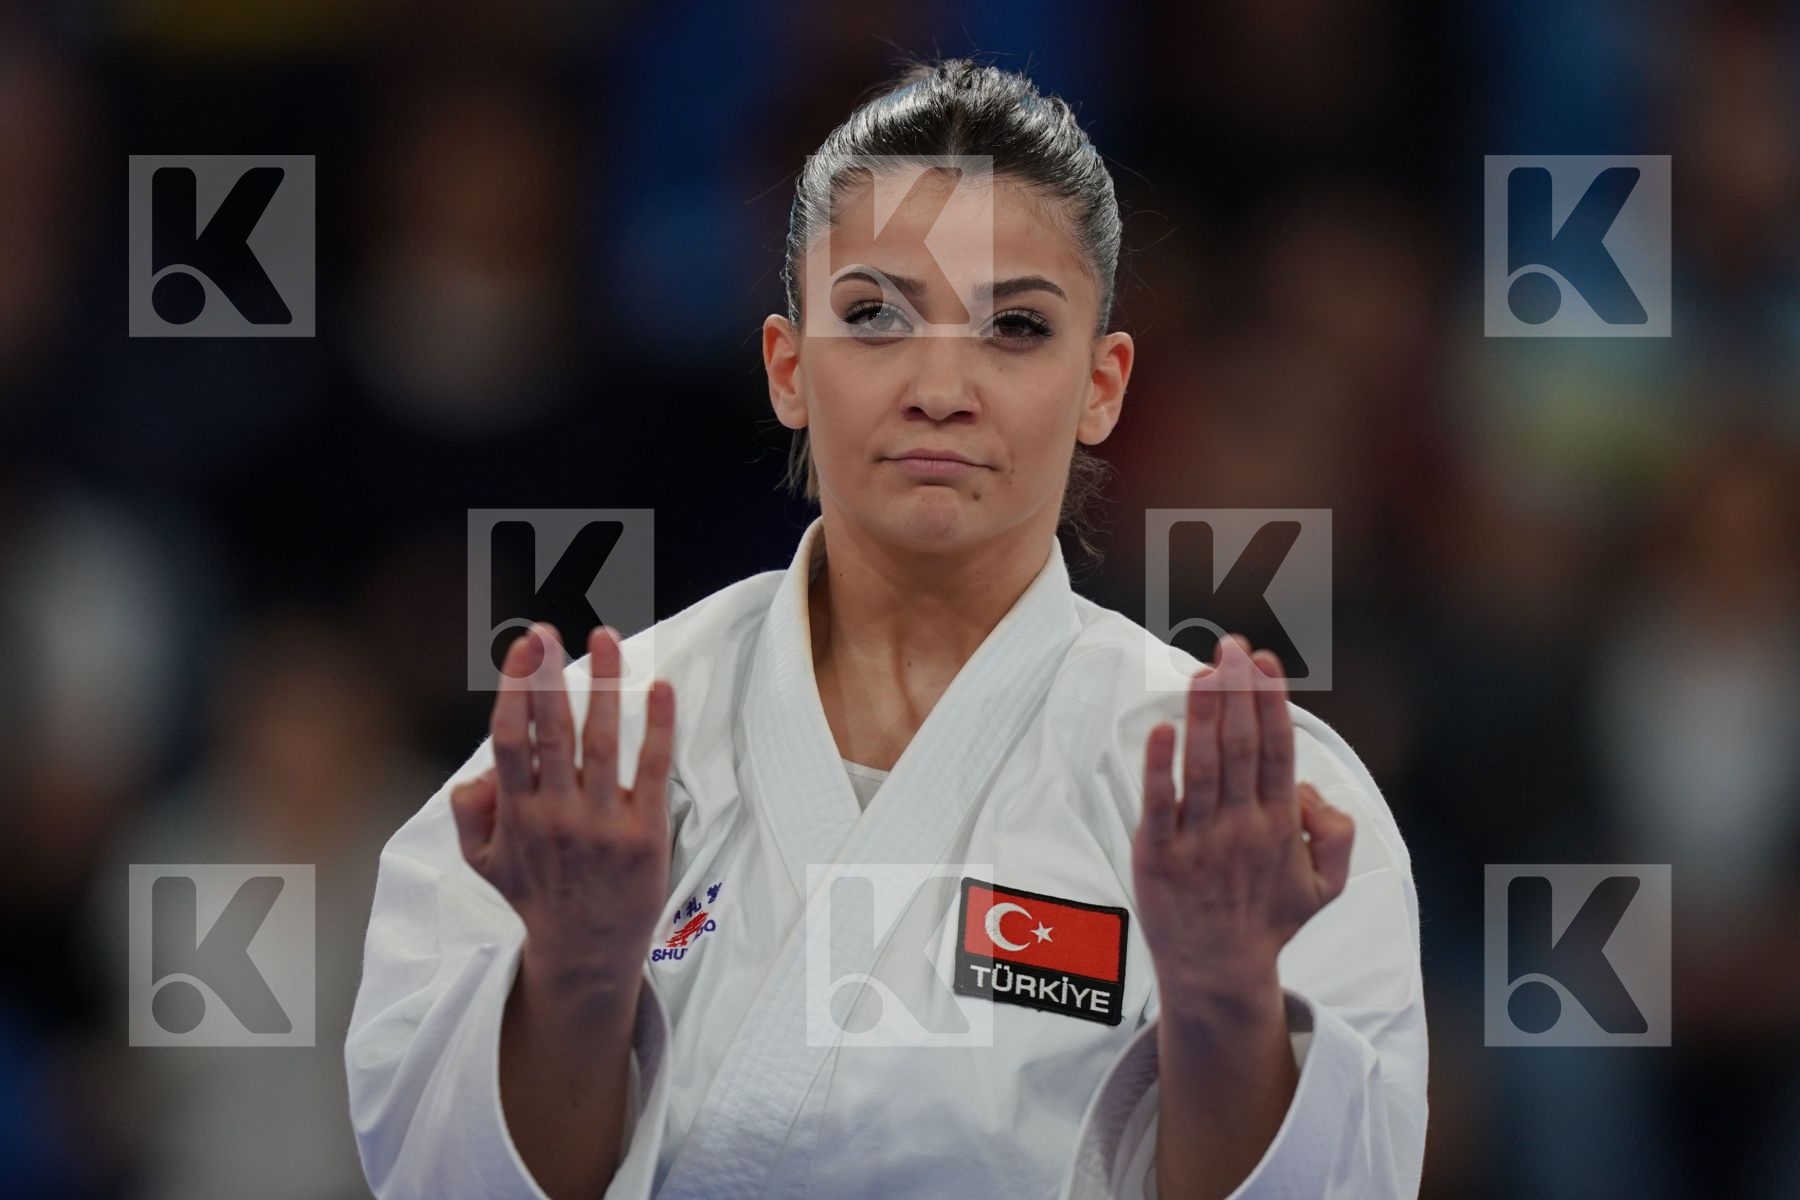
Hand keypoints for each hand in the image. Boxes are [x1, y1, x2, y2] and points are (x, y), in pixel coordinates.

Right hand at [450, 623, 675, 996]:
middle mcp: (556, 813)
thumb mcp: (483, 861)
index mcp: (517, 813)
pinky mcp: (645, 834)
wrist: (588, 950)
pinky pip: (651, 770)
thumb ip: (469, 812)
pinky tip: (659, 687)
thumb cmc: (538, 894)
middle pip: (551, 731)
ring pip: (602, 741)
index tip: (522, 646)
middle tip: (548, 630)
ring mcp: (602, 823)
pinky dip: (657, 727)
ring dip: (603, 685)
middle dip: (548, 675)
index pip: (510, 739)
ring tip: (604, 636)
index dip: (514, 689)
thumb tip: (478, 768)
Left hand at [1132, 635, 1354, 1017]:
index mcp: (1280, 826)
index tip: (1265, 661)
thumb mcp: (1326, 886)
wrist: (1217, 974)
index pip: (1277, 750)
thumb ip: (1337, 833)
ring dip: (1205, 714)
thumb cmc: (1267, 921)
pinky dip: (1161, 766)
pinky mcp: (1159, 855)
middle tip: (1233, 648)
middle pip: (1242, 746)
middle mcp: (1243, 827)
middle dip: (1239, 693)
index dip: (1271, 703)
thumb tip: (1314, 791)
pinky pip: (1160, 804)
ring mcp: (1200, 841)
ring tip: (1204, 670)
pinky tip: (1162, 730)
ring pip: (1204, 766)